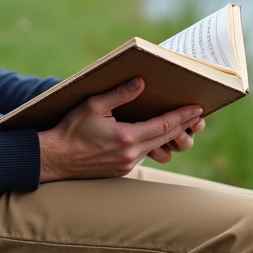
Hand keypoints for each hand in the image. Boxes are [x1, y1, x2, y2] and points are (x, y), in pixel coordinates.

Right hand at [38, 77, 202, 181]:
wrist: (54, 159)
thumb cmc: (71, 130)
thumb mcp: (93, 106)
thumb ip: (119, 94)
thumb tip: (140, 82)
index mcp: (126, 138)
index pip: (164, 126)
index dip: (183, 116)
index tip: (198, 108)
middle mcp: (130, 155)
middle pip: (166, 138)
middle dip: (183, 125)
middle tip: (198, 114)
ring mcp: (126, 165)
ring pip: (156, 148)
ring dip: (169, 136)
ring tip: (182, 122)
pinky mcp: (121, 170)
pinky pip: (143, 154)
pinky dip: (152, 143)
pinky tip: (154, 133)